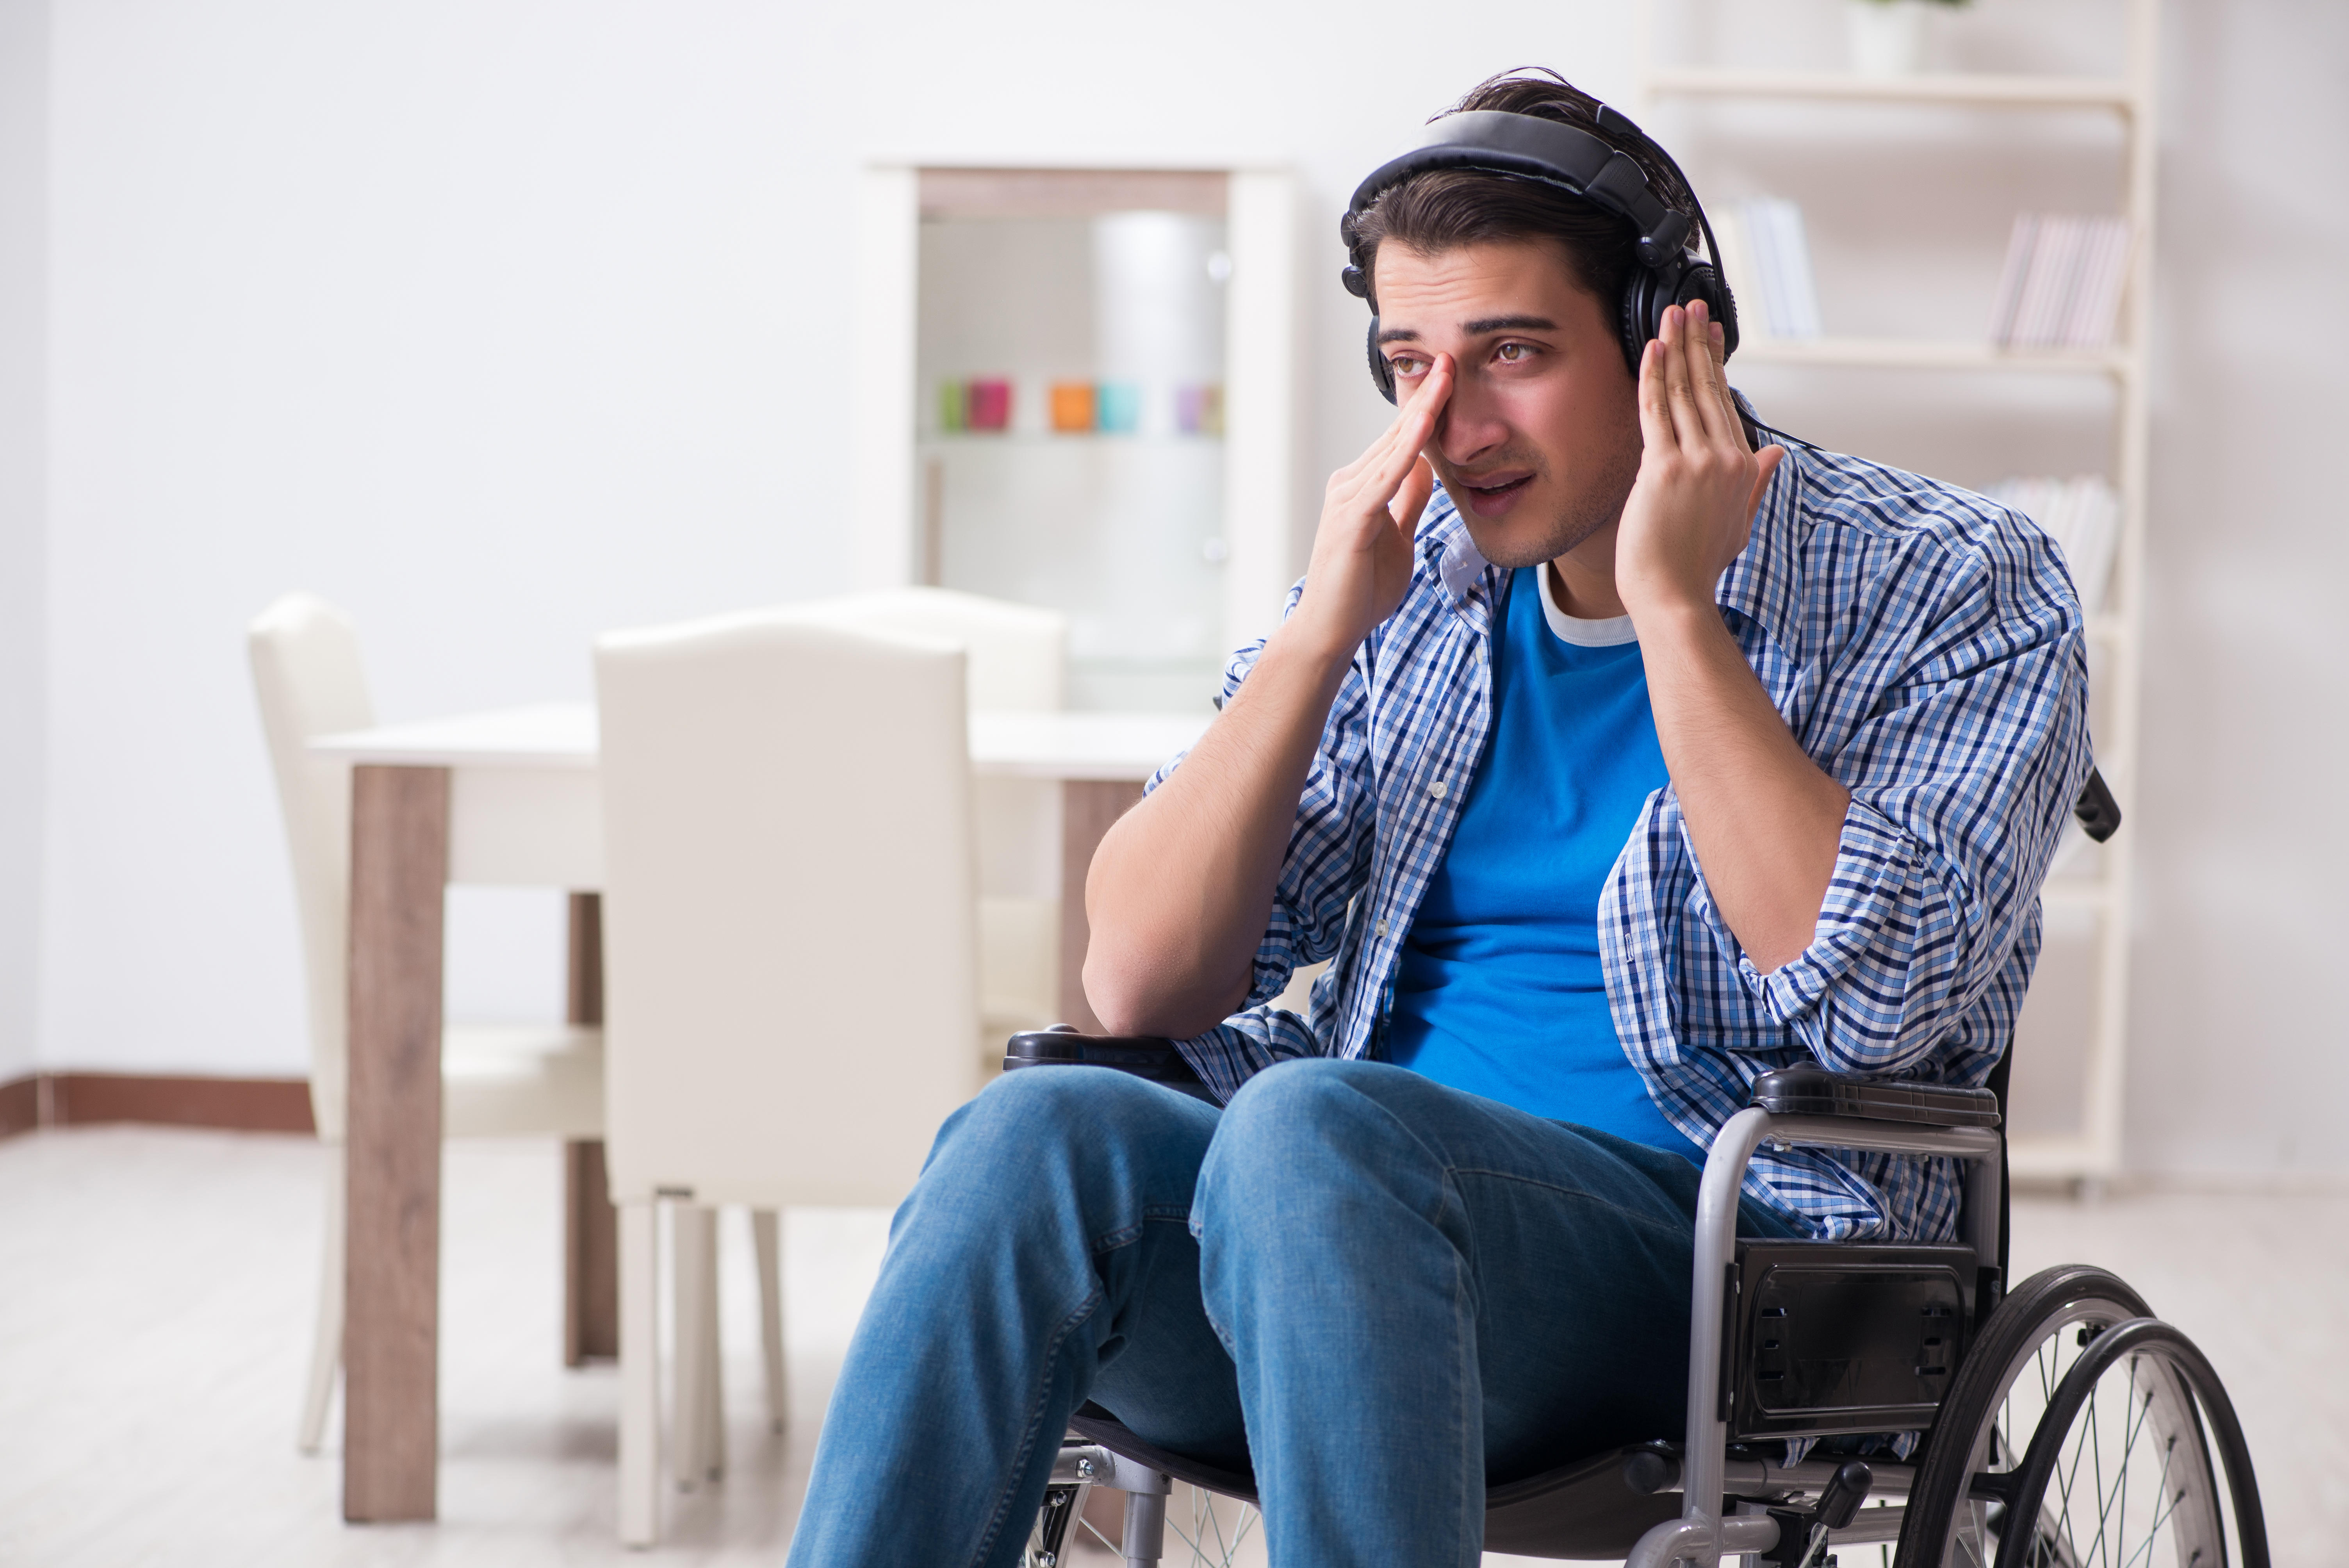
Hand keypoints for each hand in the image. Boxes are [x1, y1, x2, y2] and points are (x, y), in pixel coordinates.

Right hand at [1288, 354, 1453, 658]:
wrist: (1331, 629)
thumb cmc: (1360, 589)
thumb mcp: (1397, 536)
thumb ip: (1408, 502)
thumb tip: (1427, 468)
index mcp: (1361, 488)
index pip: (1400, 441)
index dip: (1426, 409)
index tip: (1451, 378)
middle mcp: (1349, 484)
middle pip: (1396, 434)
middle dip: (1426, 396)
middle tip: (1452, 357)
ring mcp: (1348, 499)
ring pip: (1392, 447)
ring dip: (1421, 412)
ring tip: (1446, 376)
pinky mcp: (1351, 519)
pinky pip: (1386, 478)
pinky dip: (1407, 449)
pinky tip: (1426, 425)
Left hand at [1615, 300, 1783, 619]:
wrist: (1674, 596)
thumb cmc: (1698, 565)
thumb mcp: (1739, 521)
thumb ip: (1756, 483)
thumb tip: (1778, 454)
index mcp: (1739, 467)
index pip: (1724, 403)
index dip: (1715, 364)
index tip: (1710, 334)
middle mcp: (1722, 459)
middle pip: (1708, 388)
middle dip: (1698, 343)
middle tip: (1691, 306)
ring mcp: (1695, 462)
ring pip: (1683, 392)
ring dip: (1676, 348)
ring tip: (1671, 315)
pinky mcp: (1664, 469)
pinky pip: (1656, 412)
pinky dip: (1653, 378)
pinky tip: (1651, 351)